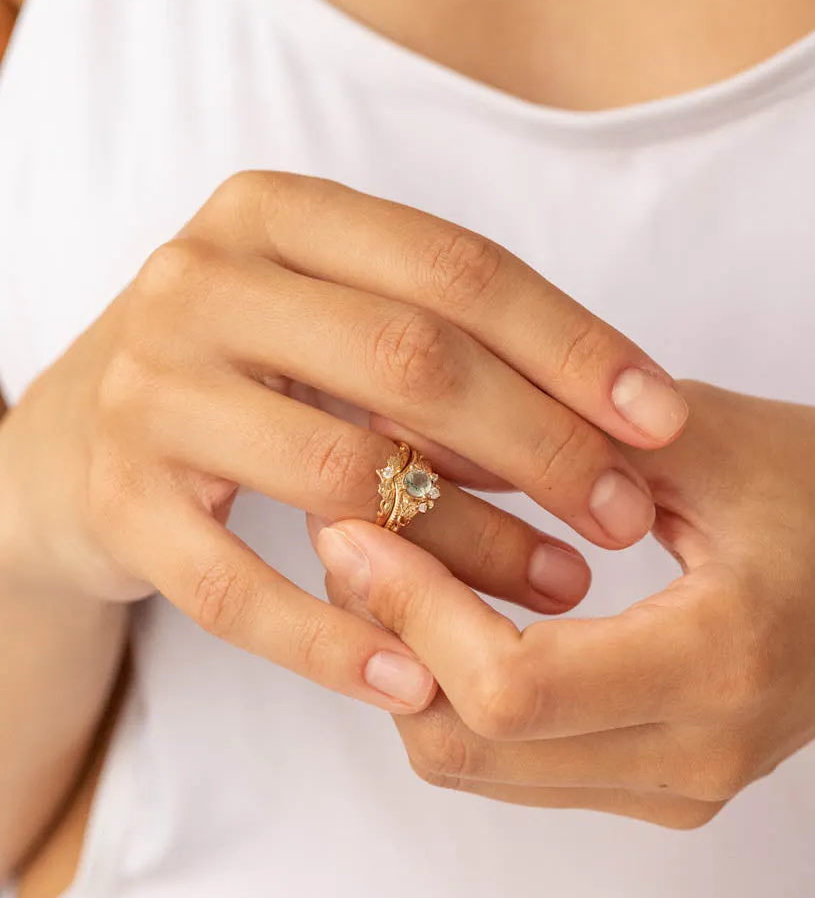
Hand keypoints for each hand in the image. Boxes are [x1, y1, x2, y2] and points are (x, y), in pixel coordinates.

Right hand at [0, 170, 686, 713]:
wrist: (67, 444)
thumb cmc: (247, 376)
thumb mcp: (330, 319)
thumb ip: (447, 340)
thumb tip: (626, 417)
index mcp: (276, 214)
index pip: (456, 267)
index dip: (573, 342)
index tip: (663, 416)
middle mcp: (202, 280)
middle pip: (412, 359)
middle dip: (543, 444)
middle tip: (625, 515)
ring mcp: (149, 390)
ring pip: (342, 474)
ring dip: (470, 545)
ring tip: (561, 589)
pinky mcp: (113, 501)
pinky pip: (239, 589)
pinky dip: (335, 643)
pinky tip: (421, 683)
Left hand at [317, 382, 814, 820]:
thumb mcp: (720, 440)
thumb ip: (571, 432)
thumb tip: (421, 419)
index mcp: (721, 662)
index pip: (513, 688)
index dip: (412, 612)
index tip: (358, 525)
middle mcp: (698, 754)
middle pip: (471, 748)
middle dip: (387, 643)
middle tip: (354, 537)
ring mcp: (682, 789)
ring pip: (480, 768)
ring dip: (413, 671)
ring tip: (392, 563)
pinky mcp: (667, 790)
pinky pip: (520, 766)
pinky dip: (463, 694)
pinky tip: (457, 607)